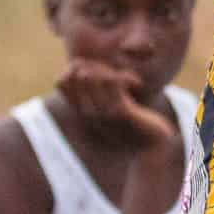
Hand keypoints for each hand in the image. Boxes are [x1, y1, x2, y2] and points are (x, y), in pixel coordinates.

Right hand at [58, 64, 184, 168]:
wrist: (153, 149)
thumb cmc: (135, 126)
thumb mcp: (111, 111)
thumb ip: (101, 94)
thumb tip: (90, 70)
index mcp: (83, 112)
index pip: (60, 82)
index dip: (76, 68)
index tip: (99, 73)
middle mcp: (88, 112)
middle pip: (76, 73)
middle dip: (96, 64)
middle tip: (118, 74)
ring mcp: (102, 112)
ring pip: (91, 75)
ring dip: (111, 69)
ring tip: (128, 80)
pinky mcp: (120, 112)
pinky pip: (113, 81)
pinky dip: (125, 76)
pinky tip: (137, 84)